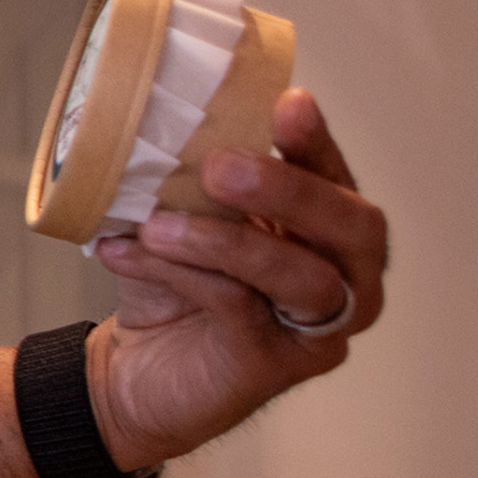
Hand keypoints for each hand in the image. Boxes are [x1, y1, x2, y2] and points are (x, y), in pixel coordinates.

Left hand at [81, 87, 388, 469]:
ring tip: (157, 224)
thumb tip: (157, 122)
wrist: (133, 374)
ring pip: (301, 276)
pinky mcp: (275, 366)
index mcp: (327, 231)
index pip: (337, 178)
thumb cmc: (173, 288)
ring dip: (226, 241)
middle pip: (353, 229)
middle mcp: (345, 280)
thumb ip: (193, 183)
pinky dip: (181, 275)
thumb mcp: (183, 222)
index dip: (318, 142)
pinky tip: (124, 253)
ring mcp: (318, 329)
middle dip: (290, 191)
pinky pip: (239, 309)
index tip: (289, 103)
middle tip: (222, 167)